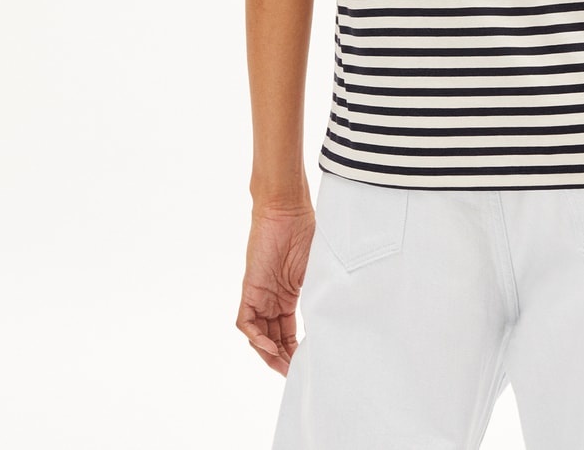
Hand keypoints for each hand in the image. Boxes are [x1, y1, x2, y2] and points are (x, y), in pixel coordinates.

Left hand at [236, 200, 315, 377]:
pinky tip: (269, 346)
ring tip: (284, 367)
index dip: (294, 351)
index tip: (306, 366)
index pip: (288, 332)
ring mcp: (260, 294)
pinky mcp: (250, 288)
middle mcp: (272, 298)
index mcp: (289, 294)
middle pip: (273, 338)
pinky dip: (255, 337)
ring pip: (258, 335)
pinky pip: (246, 321)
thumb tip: (337, 316)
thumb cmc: (305, 230)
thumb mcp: (318, 269)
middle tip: (293, 374)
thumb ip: (322, 292)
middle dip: (282, 359)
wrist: (286, 208)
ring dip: (269, 354)